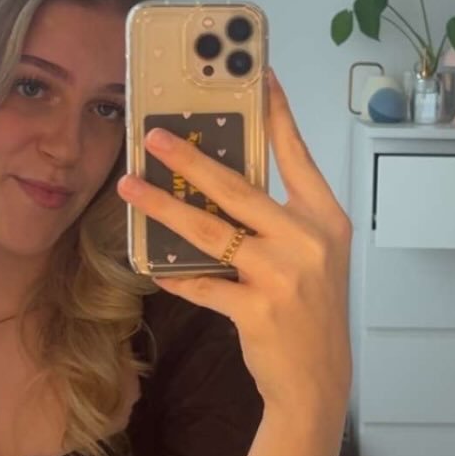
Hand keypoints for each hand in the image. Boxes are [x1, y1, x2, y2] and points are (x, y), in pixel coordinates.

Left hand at [116, 69, 351, 422]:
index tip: (257, 76)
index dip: (276, 113)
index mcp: (325, 220)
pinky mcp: (256, 309)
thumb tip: (221, 182)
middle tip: (153, 137)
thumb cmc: (311, 311)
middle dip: (189, 158)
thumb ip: (279, 219)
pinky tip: (150, 264)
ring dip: (163, 207)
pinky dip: (173, 273)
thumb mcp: (312, 256)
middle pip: (238, 188)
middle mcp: (307, 241)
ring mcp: (283, 276)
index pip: (297, 155)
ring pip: (210, 231)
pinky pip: (201, 282)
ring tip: (129, 187)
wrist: (319, 379)